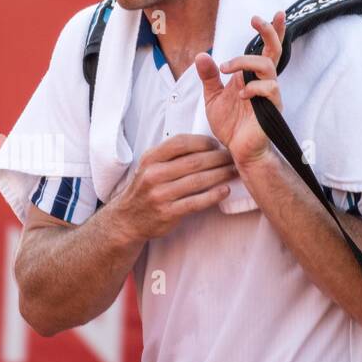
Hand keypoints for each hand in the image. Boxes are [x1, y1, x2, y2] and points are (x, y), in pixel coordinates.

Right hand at [109, 134, 235, 240]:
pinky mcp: (167, 213)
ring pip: (197, 181)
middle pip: (193, 162)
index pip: (180, 143)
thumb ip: (170, 156)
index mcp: (150, 159)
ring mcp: (160, 195)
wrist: (127, 220)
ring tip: (233, 171)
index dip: (202, 142)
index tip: (216, 145)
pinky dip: (213, 196)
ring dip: (220, 175)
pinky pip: (195, 202)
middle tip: (232, 157)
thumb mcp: (149, 167)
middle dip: (218, 158)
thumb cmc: (145, 190)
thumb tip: (204, 145)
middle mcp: (153, 175)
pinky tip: (225, 191)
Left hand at [194, 10, 285, 169]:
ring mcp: (269, 94)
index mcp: (251, 76)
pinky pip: (268, 89)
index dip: (272, 31)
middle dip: (268, 32)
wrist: (236, 150)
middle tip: (256, 19)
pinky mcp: (271, 108)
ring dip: (245, 62)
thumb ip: (209, 76)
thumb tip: (201, 55)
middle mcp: (263, 82)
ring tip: (227, 70)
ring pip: (267, 66)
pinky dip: (252, 88)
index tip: (275, 13)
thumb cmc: (230, 125)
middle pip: (274, 50)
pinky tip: (240, 96)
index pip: (265, 49)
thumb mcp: (213, 97)